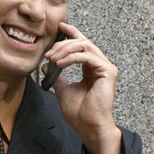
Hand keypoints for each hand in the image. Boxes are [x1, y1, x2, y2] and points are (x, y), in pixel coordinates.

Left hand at [42, 22, 120, 153]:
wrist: (89, 127)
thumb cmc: (80, 113)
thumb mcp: (63, 90)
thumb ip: (57, 77)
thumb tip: (46, 66)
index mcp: (92, 68)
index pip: (83, 44)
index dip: (72, 33)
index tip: (59, 27)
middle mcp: (100, 65)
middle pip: (82, 42)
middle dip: (63, 44)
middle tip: (48, 52)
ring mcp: (106, 67)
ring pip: (85, 46)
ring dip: (65, 50)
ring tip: (52, 58)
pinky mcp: (107, 71)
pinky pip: (87, 57)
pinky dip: (71, 58)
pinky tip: (59, 64)